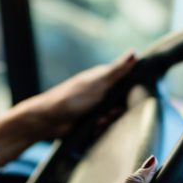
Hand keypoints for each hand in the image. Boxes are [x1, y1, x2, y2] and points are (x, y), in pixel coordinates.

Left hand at [19, 50, 136, 138]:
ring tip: (98, 123)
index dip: (131, 92)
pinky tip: (94, 130)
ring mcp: (95, 107)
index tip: (131, 99)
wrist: (48, 120)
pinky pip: (104, 128)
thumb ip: (117, 70)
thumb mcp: (98, 83)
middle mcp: (100, 92)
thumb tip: (134, 52)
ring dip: (108, 122)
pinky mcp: (90, 121)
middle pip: (122, 103)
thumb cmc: (72, 97)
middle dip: (118, 112)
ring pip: (114, 117)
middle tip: (109, 114)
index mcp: (103, 78)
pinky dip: (101, 130)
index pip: (127, 82)